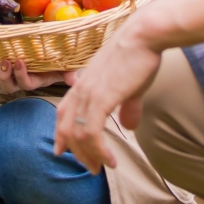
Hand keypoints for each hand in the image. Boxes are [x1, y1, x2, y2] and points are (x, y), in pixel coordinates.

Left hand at [0, 59, 67, 94]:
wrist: (46, 55)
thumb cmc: (56, 62)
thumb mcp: (64, 66)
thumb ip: (69, 73)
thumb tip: (74, 82)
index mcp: (36, 80)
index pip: (27, 83)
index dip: (22, 75)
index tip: (19, 61)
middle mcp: (21, 82)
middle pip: (11, 87)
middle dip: (6, 76)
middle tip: (5, 61)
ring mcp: (10, 80)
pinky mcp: (1, 74)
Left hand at [52, 21, 163, 173]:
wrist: (144, 36)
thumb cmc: (140, 56)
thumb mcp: (131, 86)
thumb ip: (127, 107)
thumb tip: (130, 126)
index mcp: (83, 83)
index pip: (62, 113)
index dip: (60, 134)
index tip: (61, 151)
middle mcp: (80, 89)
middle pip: (66, 128)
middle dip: (76, 152)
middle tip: (90, 168)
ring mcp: (88, 94)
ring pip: (77, 135)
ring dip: (89, 156)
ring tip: (102, 167)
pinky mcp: (101, 99)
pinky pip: (92, 133)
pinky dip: (99, 151)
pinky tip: (110, 161)